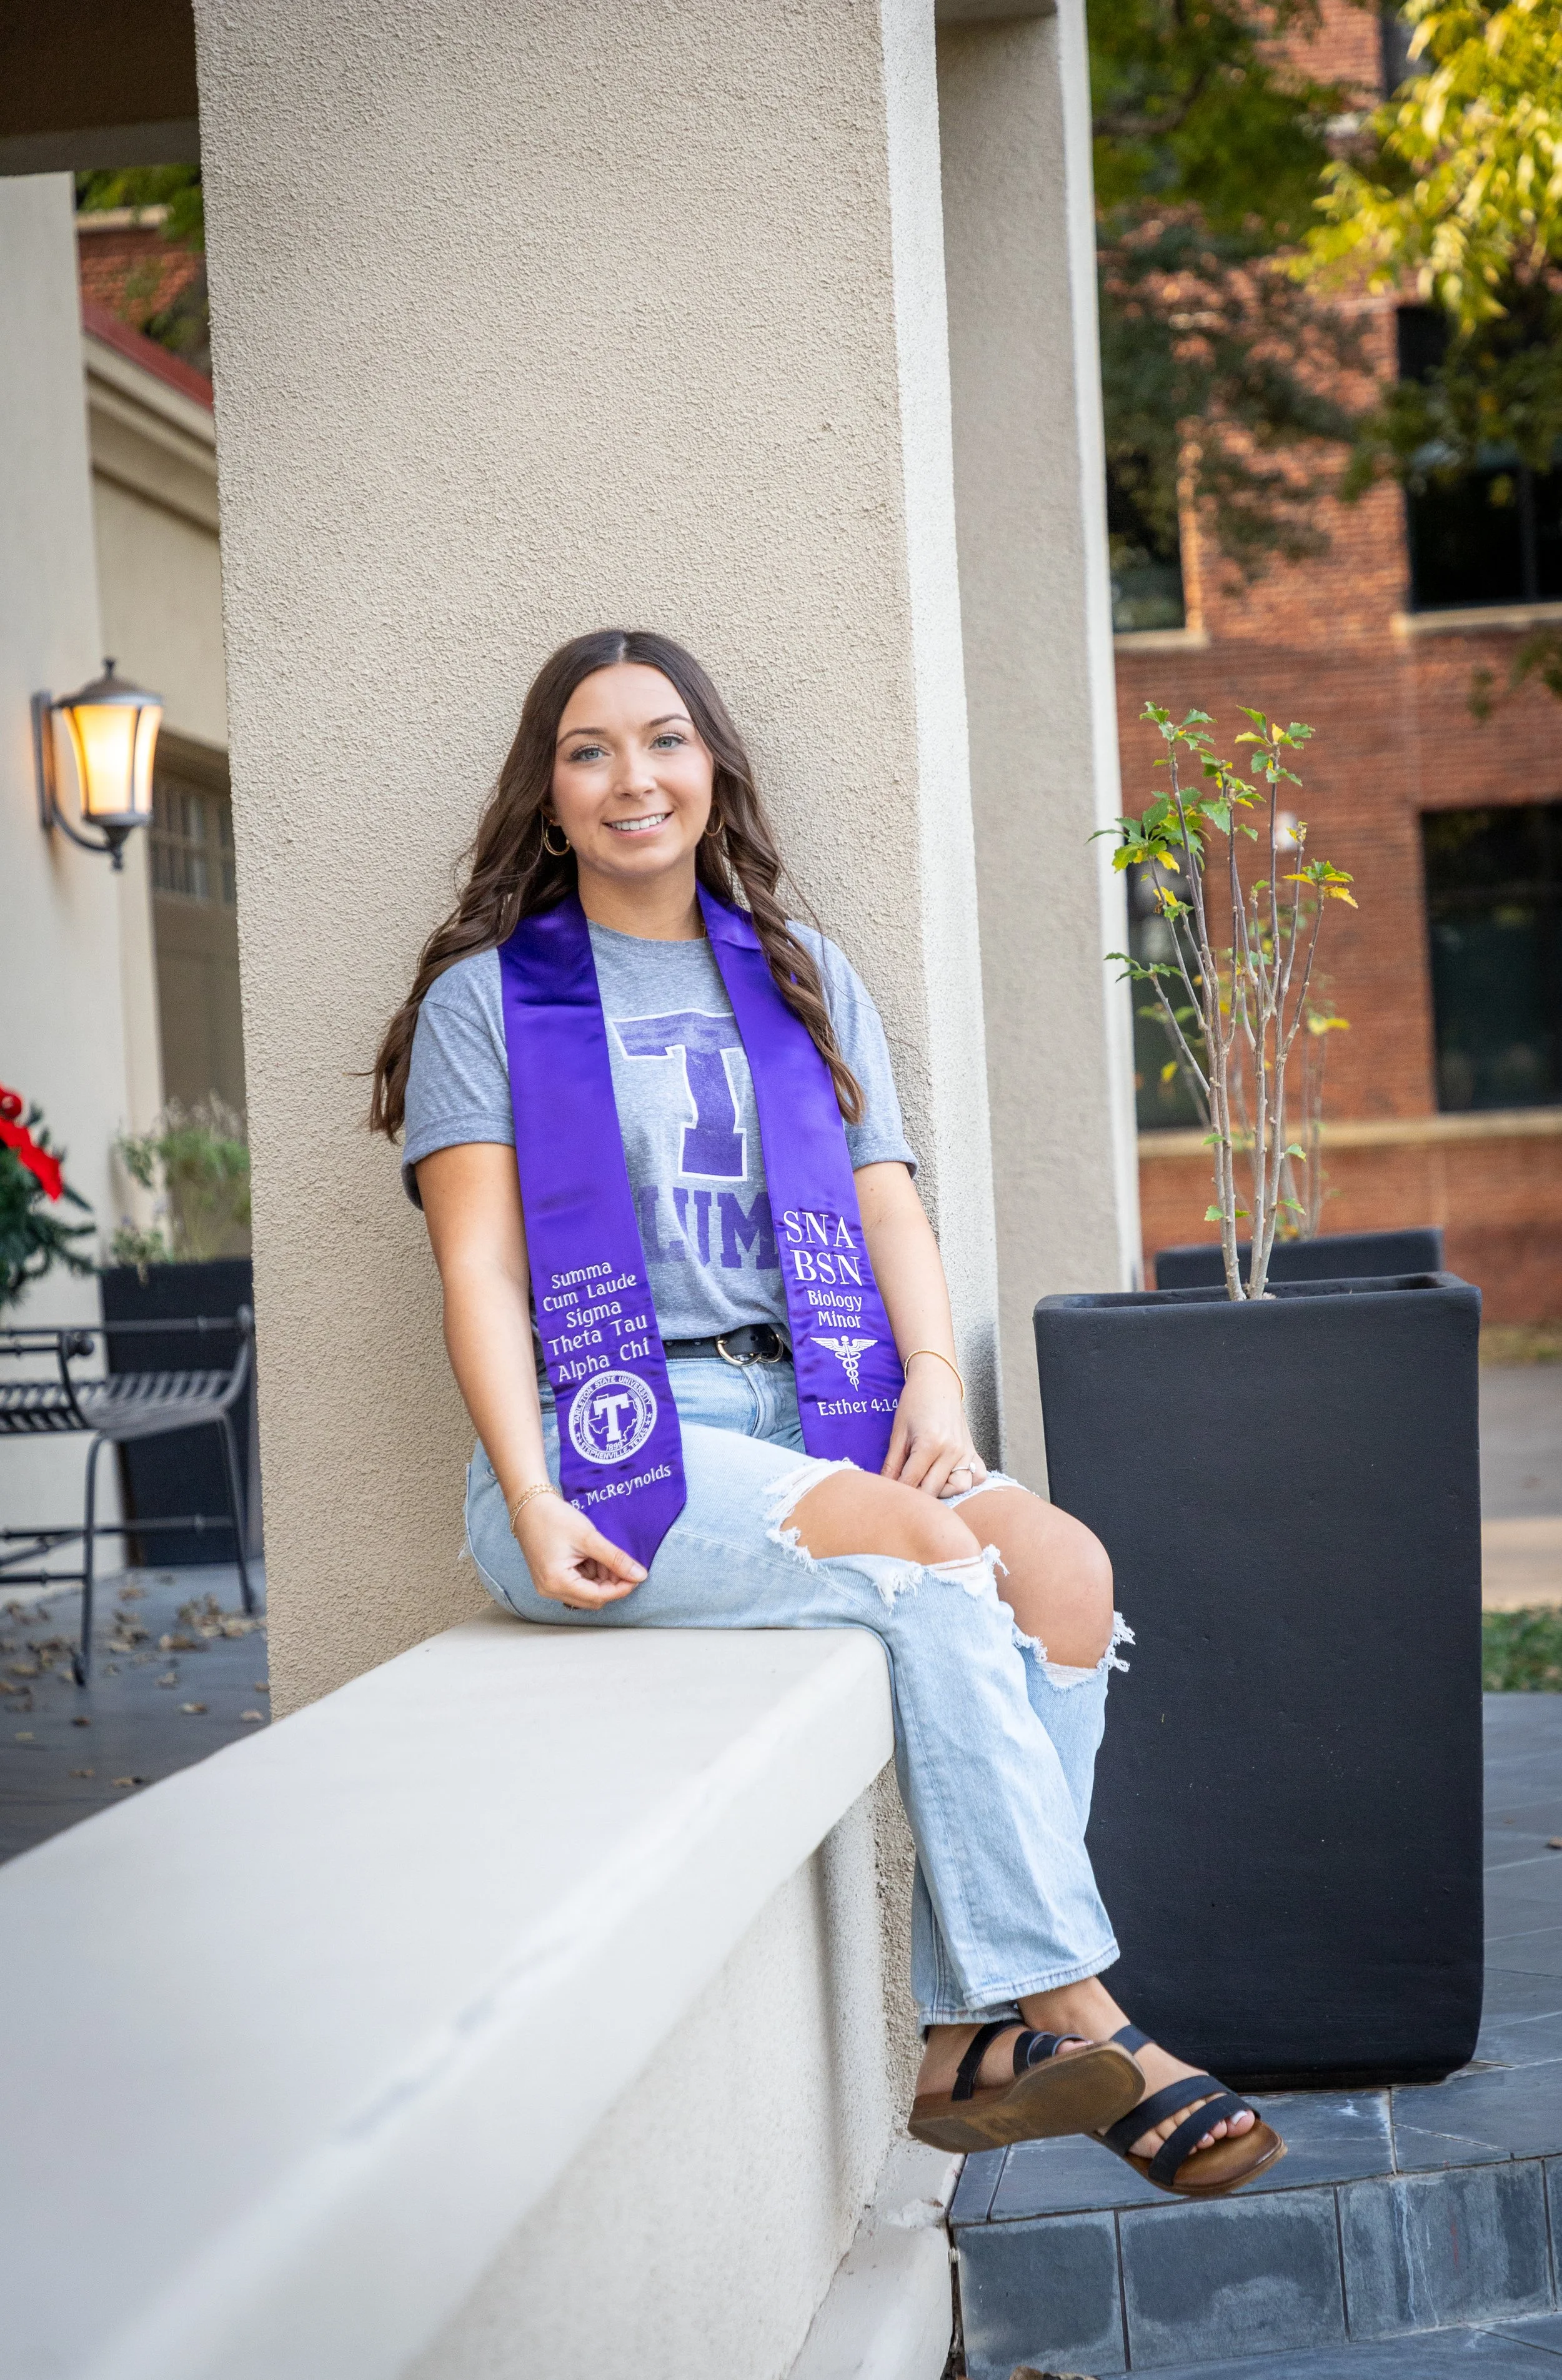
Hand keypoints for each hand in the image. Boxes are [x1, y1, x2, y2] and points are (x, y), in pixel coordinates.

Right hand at [513, 1492, 646, 1609]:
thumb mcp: (589, 1538)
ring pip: (586, 1592)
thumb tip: (639, 1575)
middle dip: (611, 1583)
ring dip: (602, 1578)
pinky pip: (577, 1584)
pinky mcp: (551, 1578)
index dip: (621, 1588)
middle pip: (592, 1598)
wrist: (529, 1506)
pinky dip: (591, 1573)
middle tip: (623, 1562)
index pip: (598, 1597)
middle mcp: (550, 1590)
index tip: (637, 1576)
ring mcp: (549, 1585)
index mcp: (557, 1582)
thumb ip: (615, 1558)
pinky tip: (594, 1556)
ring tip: (605, 1554)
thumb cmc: (553, 1518)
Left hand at [882, 1356, 987, 1500]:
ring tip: (925, 1482)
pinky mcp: (973, 1451)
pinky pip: (976, 1477)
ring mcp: (965, 1452)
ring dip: (940, 1492)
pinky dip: (964, 1482)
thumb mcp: (898, 1433)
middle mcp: (952, 1451)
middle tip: (903, 1493)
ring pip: (957, 1489)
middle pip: (933, 1491)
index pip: (911, 1482)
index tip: (888, 1497)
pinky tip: (948, 1477)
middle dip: (915, 1497)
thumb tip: (884, 1488)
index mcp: (930, 1444)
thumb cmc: (914, 1403)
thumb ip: (892, 1464)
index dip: (897, 1493)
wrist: (937, 1382)